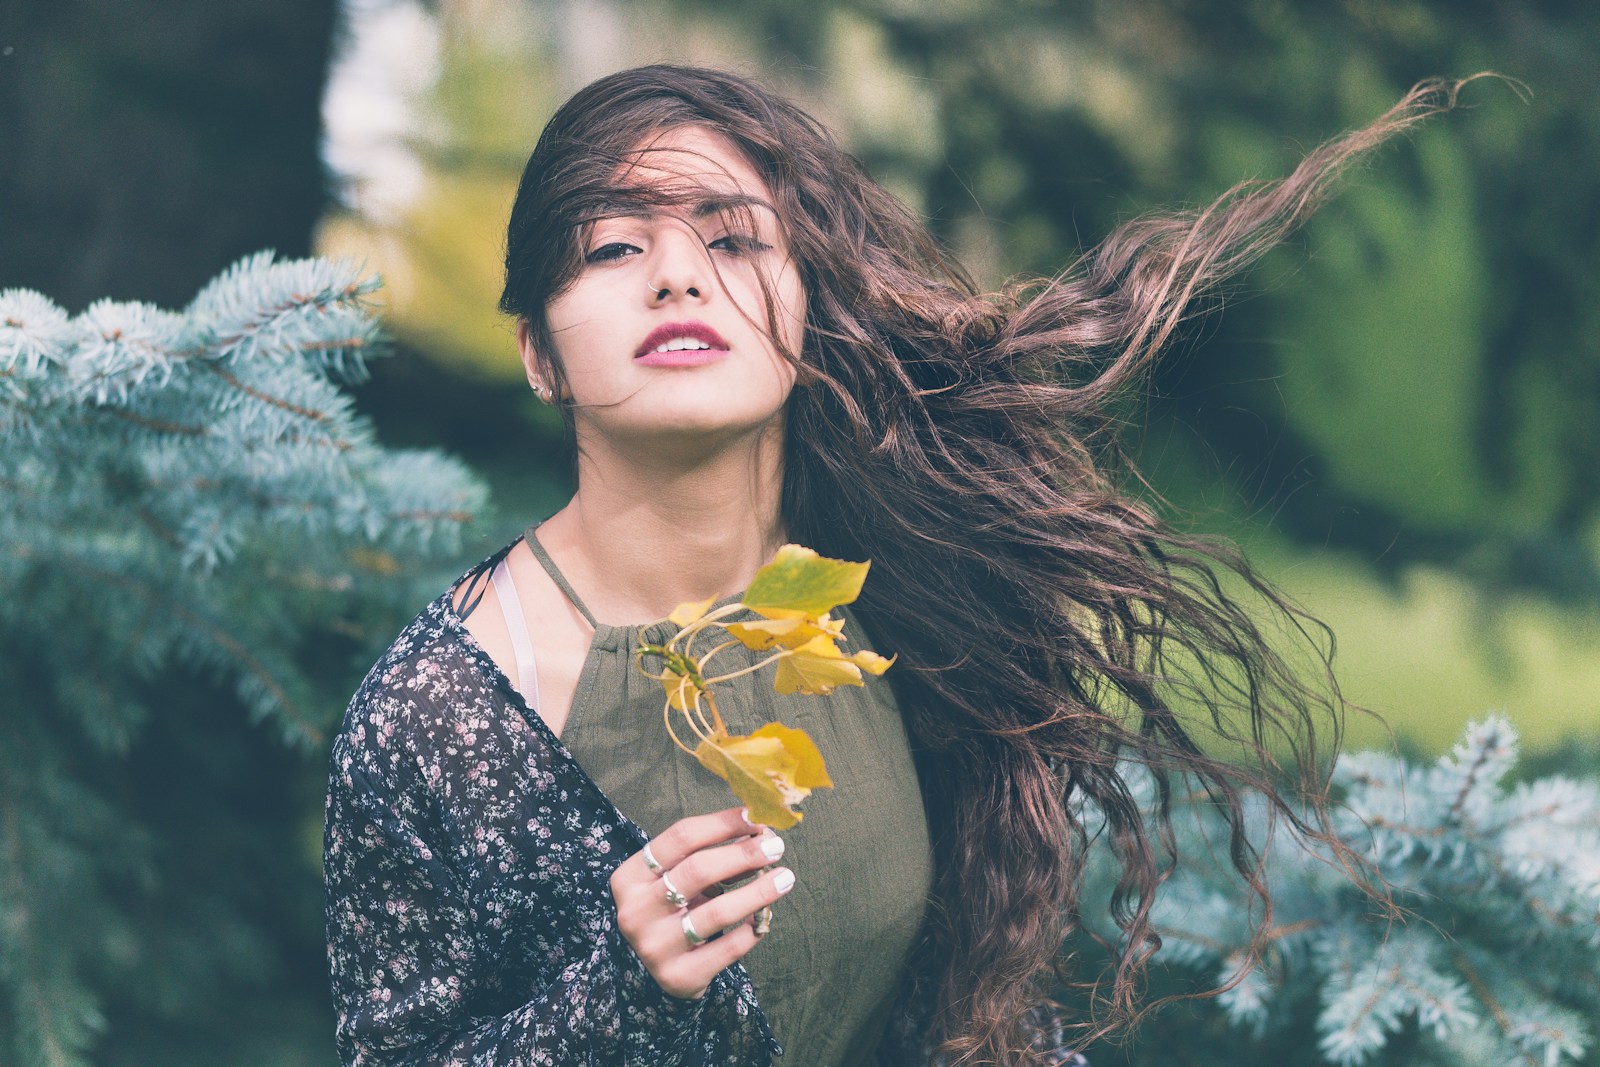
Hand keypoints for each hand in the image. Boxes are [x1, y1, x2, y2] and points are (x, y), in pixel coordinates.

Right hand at [610, 807, 793, 999]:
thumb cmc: (670, 910)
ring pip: (716, 912)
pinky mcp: (678, 976)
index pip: (681, 838)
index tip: (756, 817)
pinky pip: (727, 948)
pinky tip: (765, 917)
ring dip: (757, 891)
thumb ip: (712, 856)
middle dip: (743, 854)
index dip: (722, 823)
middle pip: (697, 871)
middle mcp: (635, 911)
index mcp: (630, 877)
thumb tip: (759, 836)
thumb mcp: (678, 879)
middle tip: (776, 845)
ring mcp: (654, 947)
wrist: (652, 971)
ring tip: (785, 877)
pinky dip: (751, 929)